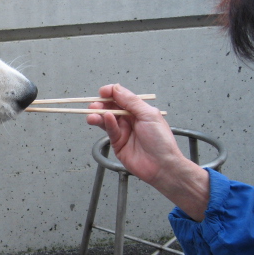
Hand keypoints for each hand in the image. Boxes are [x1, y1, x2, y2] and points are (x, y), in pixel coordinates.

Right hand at [86, 84, 208, 220]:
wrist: (161, 166)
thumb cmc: (161, 141)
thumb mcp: (148, 115)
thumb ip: (131, 101)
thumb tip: (116, 88)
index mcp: (139, 110)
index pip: (122, 97)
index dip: (111, 93)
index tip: (102, 92)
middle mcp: (130, 119)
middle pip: (111, 108)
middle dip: (101, 105)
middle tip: (94, 105)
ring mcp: (123, 131)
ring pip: (107, 119)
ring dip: (98, 115)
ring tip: (92, 115)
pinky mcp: (117, 143)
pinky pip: (110, 131)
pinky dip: (107, 124)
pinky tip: (105, 119)